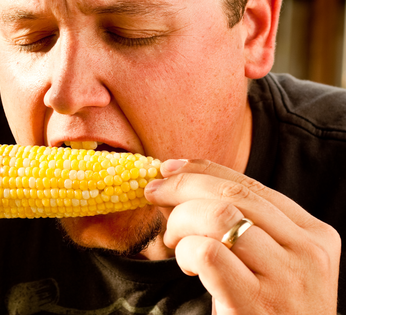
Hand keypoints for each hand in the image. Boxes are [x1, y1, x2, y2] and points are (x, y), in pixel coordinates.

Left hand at [144, 159, 339, 314]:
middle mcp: (307, 252)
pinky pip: (207, 252)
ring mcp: (285, 278)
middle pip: (232, 193)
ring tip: (175, 243)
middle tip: (154, 195)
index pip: (251, 185)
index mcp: (314, 235)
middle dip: (182, 186)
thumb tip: (178, 182)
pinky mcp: (256, 302)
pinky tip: (188, 268)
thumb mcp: (273, 264)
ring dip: (181, 222)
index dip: (203, 170)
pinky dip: (185, 251)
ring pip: (218, 216)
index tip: (169, 169)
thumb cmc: (271, 313)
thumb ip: (241, 225)